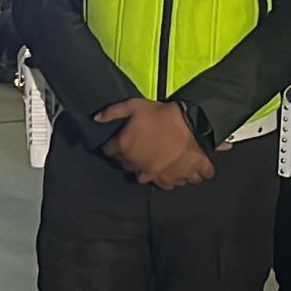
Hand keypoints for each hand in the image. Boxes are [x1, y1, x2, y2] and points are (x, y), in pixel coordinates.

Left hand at [95, 99, 212, 187]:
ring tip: (160, 163)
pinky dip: (179, 178)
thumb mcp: (134, 106)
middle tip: (142, 148)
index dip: (115, 145)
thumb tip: (96, 118)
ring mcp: (160, 175)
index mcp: (126, 149)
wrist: (193, 122)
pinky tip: (180, 170)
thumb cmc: (162, 114)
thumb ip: (113, 112)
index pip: (110, 152)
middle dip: (133, 159)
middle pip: (129, 167)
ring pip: (152, 180)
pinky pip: (177, 184)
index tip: (120, 141)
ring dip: (154, 173)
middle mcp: (140, 167)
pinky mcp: (178, 178)